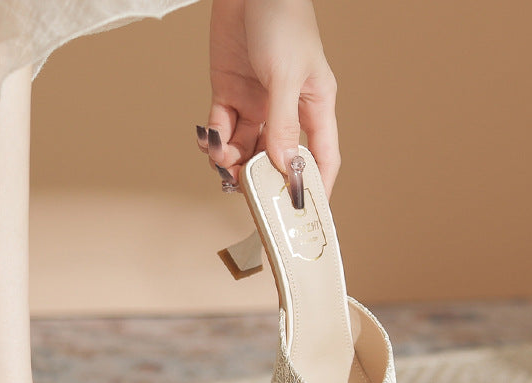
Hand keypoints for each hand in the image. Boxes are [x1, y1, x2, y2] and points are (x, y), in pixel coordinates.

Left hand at [197, 0, 339, 196]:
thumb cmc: (282, 18)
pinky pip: (221, 130)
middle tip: (243, 190)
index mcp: (315, 106)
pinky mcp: (228, 95)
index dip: (313, 187)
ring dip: (231, 161)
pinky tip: (210, 140)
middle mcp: (286, 111)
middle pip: (276, 160)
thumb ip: (283, 125)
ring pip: (244, 149)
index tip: (300, 214)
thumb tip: (284, 166)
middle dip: (259, 178)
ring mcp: (256, 105)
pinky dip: (213, 140)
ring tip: (222, 159)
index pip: (322, 158)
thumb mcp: (286, 75)